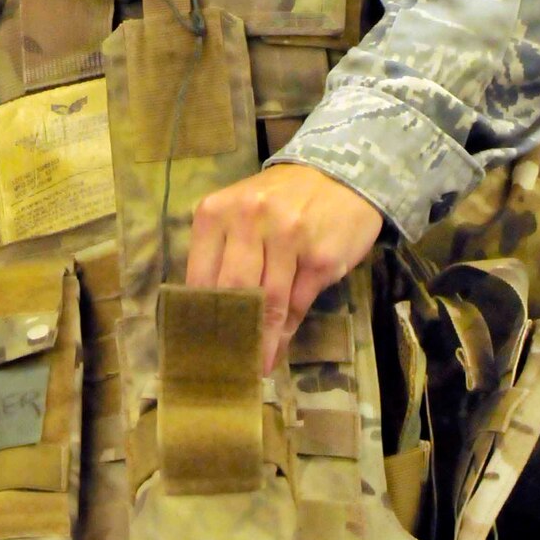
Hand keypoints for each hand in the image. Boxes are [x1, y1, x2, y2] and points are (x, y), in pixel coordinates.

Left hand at [186, 164, 383, 371]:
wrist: (340, 176)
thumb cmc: (281, 200)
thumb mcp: (241, 216)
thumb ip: (223, 257)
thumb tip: (211, 316)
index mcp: (217, 211)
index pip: (200, 276)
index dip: (201, 317)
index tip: (199, 345)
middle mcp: (249, 219)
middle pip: (233, 290)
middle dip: (231, 332)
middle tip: (227, 362)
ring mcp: (288, 236)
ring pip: (268, 302)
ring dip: (262, 340)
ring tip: (256, 364)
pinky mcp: (321, 256)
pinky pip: (299, 303)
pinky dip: (288, 329)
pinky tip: (281, 345)